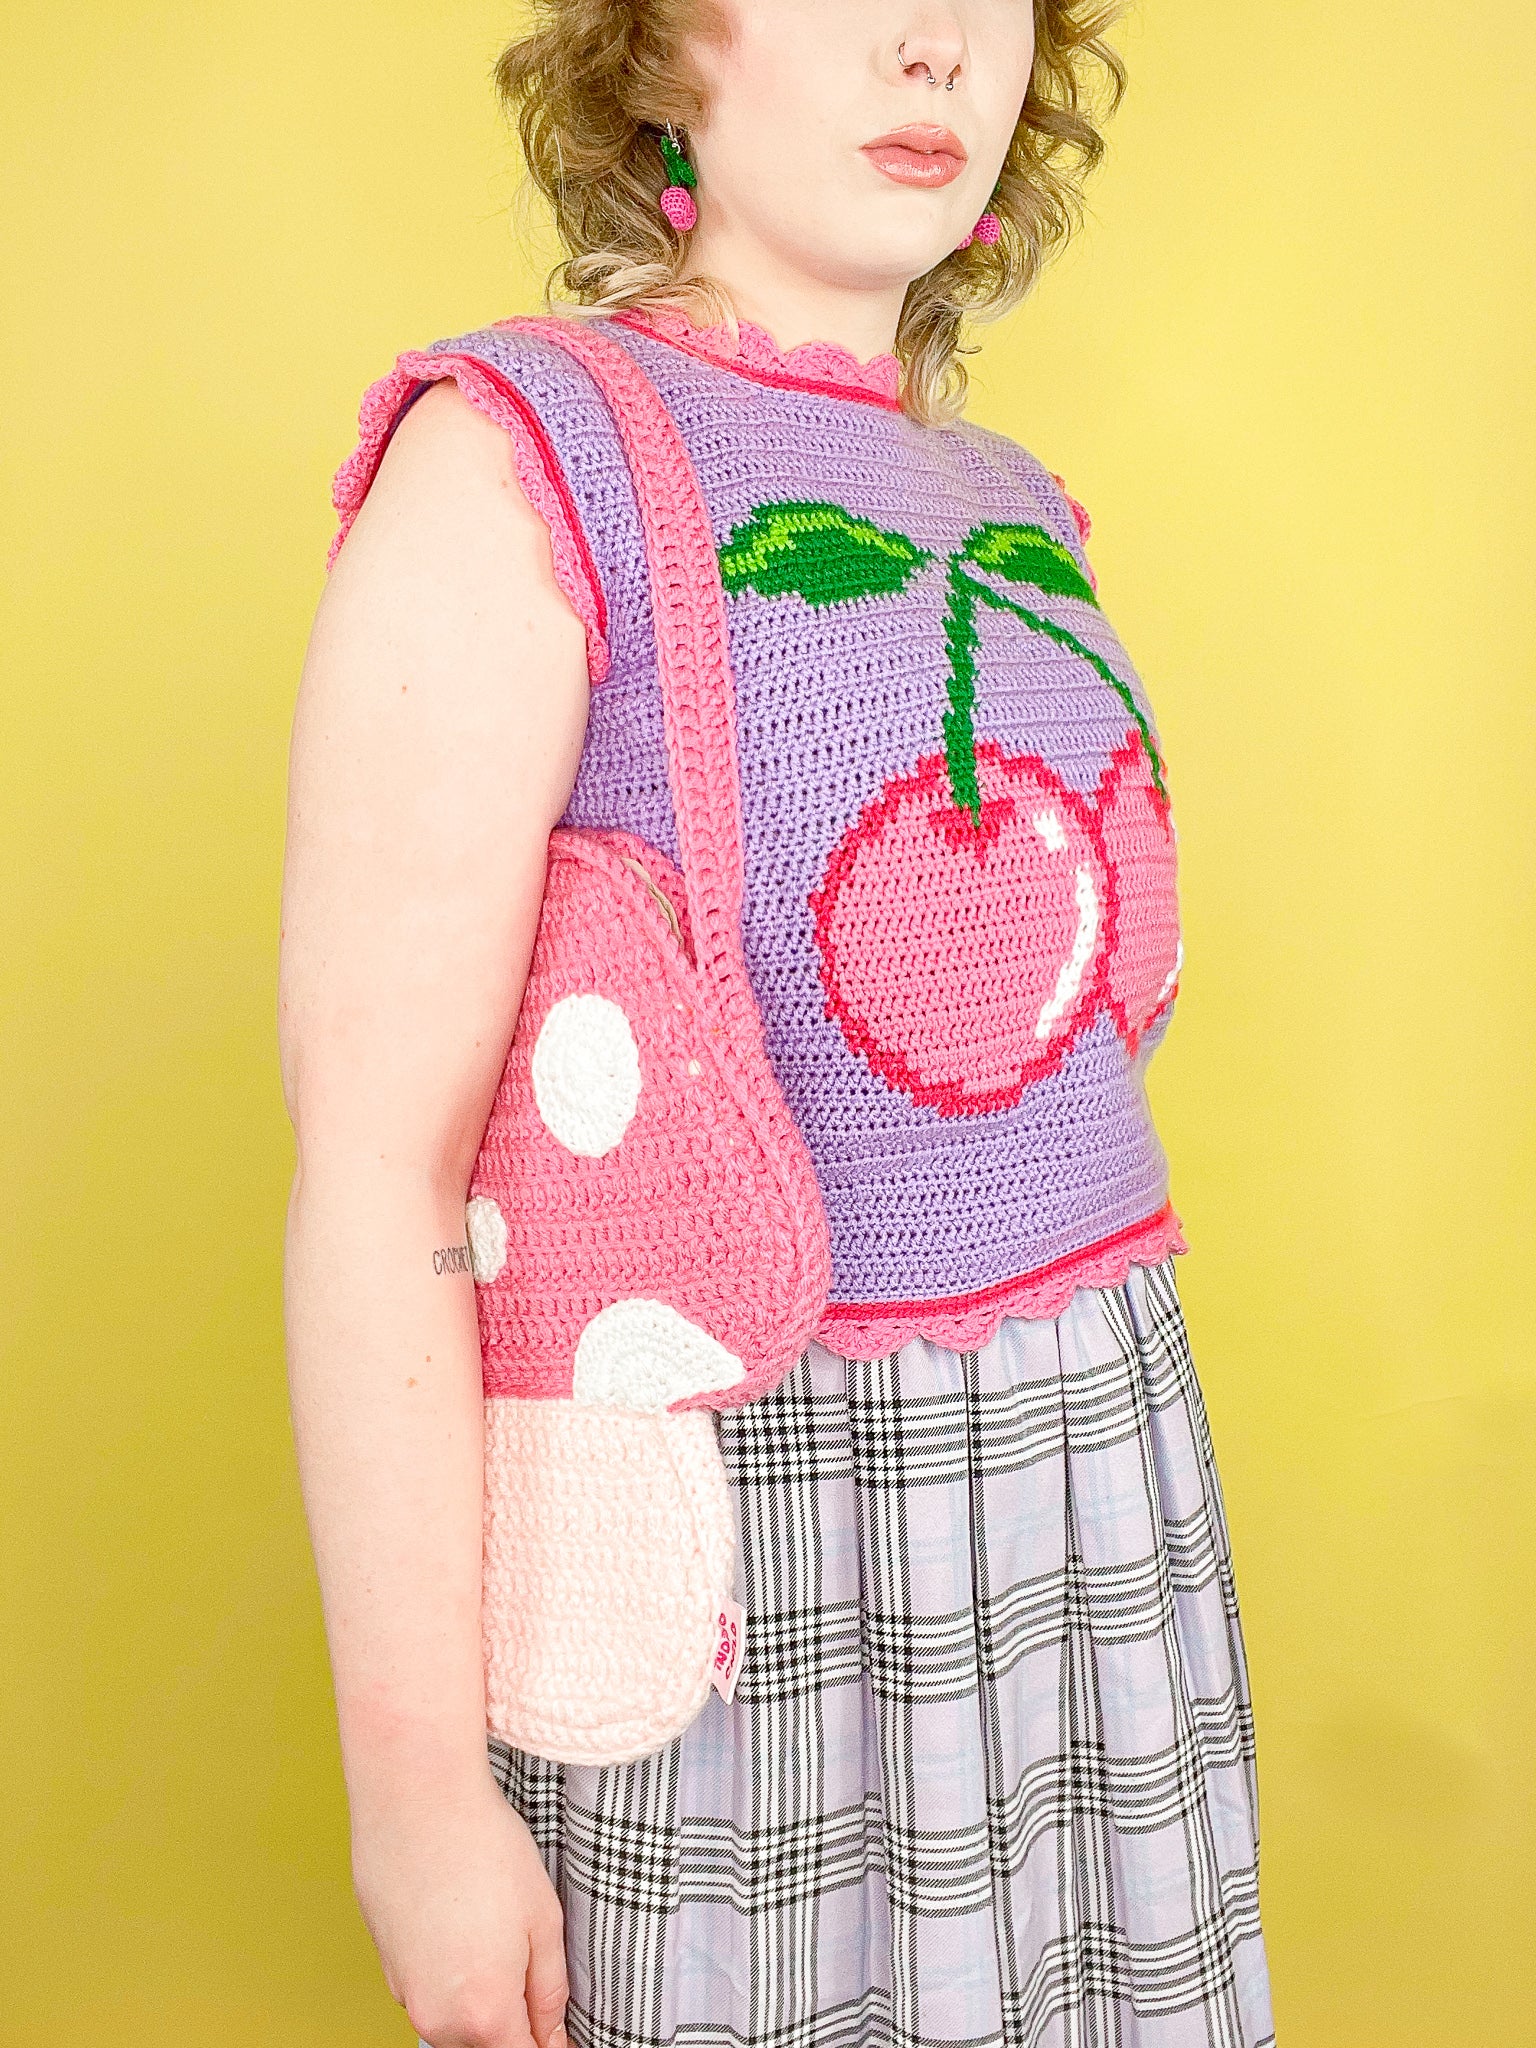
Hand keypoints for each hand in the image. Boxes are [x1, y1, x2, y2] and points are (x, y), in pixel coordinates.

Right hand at [352, 1770, 567, 2047]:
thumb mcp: (544, 1919)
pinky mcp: (384, 1965)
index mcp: (486, 2013)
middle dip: (512, 2020)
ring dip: (477, 1996)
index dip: (549, 2042)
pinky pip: (426, 1989)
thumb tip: (553, 2035)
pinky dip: (446, 1971)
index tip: (559, 2027)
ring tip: (491, 1927)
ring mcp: (404, 1993)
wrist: (416, 1797)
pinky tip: (459, 1920)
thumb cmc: (485, 1847)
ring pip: (453, 2022)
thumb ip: (550, 1992)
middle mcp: (437, 2017)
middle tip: (528, 1956)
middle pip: (486, 2044)